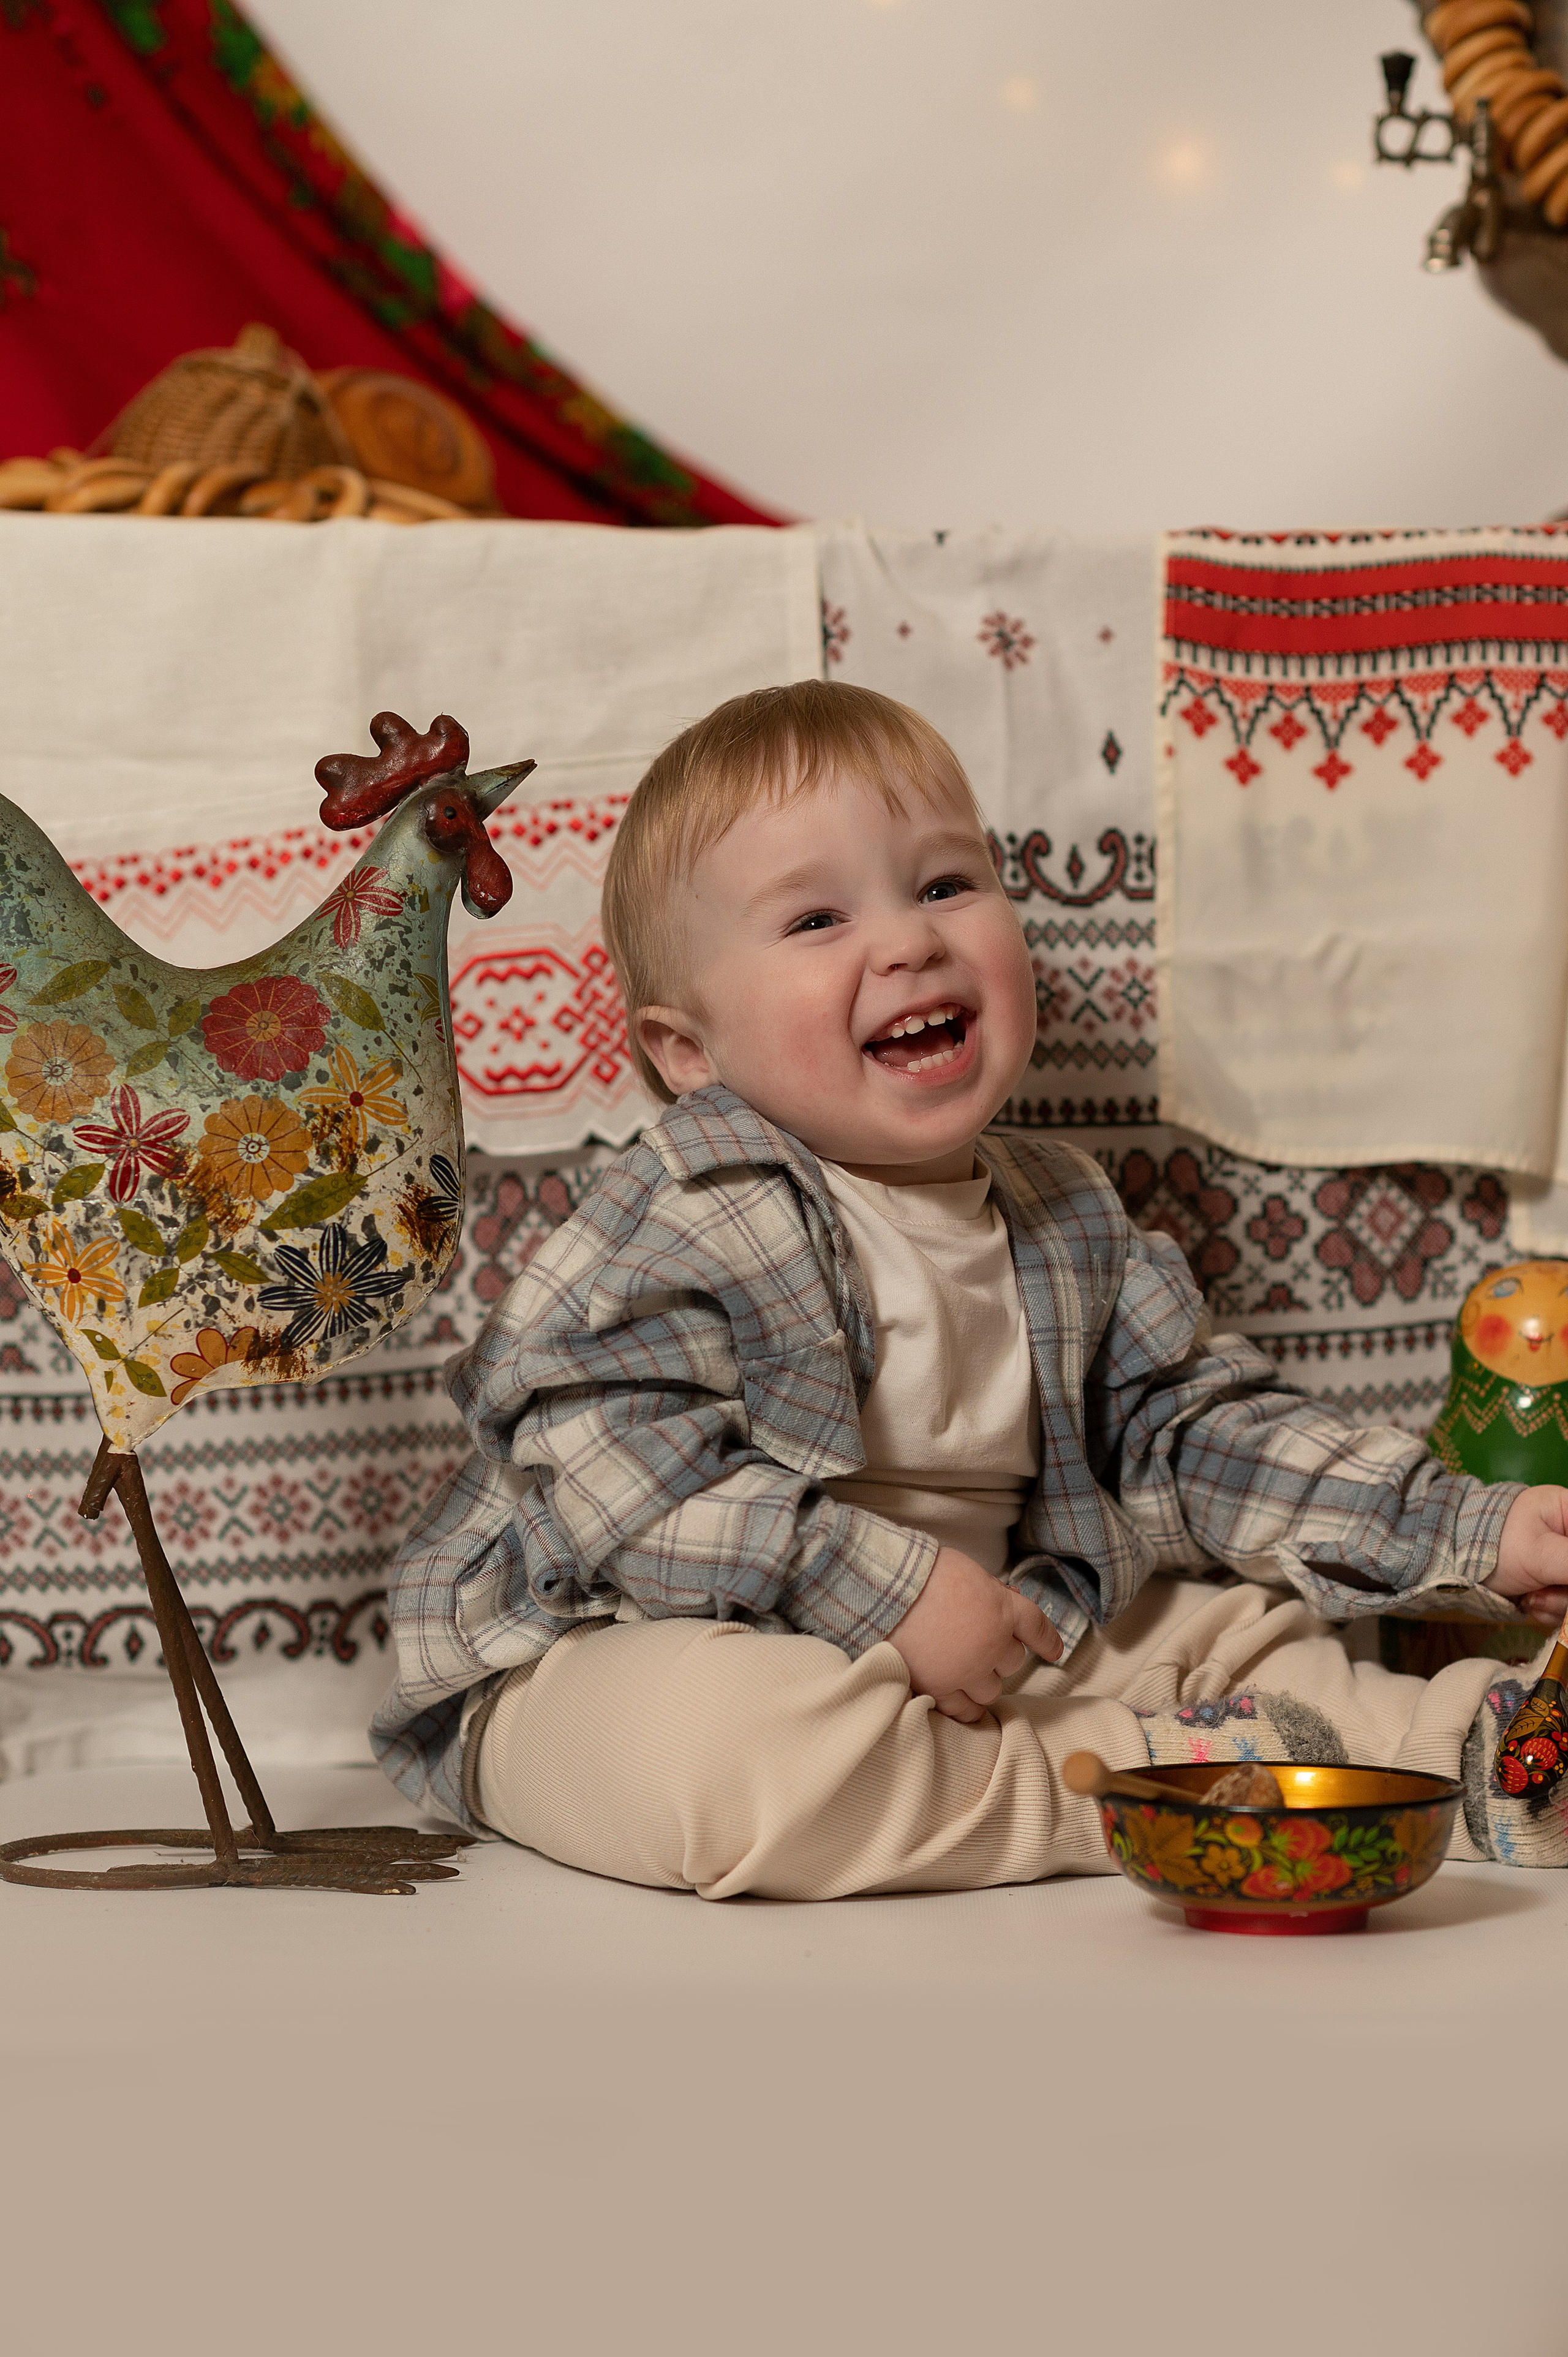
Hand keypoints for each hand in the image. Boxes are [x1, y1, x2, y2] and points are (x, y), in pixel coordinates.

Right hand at [887, 1546, 1062, 1722]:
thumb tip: (1004, 1601)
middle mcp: (992, 1644)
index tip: (1054, 1651)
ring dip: (983, 1681)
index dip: (1048, 1641)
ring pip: (992, 1690)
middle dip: (1000, 1654)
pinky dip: (967, 1709)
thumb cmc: (922, 1573)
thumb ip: (990, 1593)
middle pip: (1013, 1662)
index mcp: (1002, 1609)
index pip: (1037, 1628)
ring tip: (966, 1672)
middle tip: (978, 1644)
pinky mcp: (941, 1688)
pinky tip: (966, 1708)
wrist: (884, 1590)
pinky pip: (965, 1711)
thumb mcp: (969, 1573)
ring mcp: (967, 1669)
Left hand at [1488, 1487, 1567, 1630]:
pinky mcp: (1552, 1583)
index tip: (1564, 1578)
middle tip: (1545, 1592)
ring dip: (1559, 1605)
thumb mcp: (1541, 1553)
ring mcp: (1562, 1562)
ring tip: (1533, 1596)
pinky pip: (1565, 1606)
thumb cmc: (1493, 1545)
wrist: (1452, 1563)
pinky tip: (1529, 1602)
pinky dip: (1550, 1610)